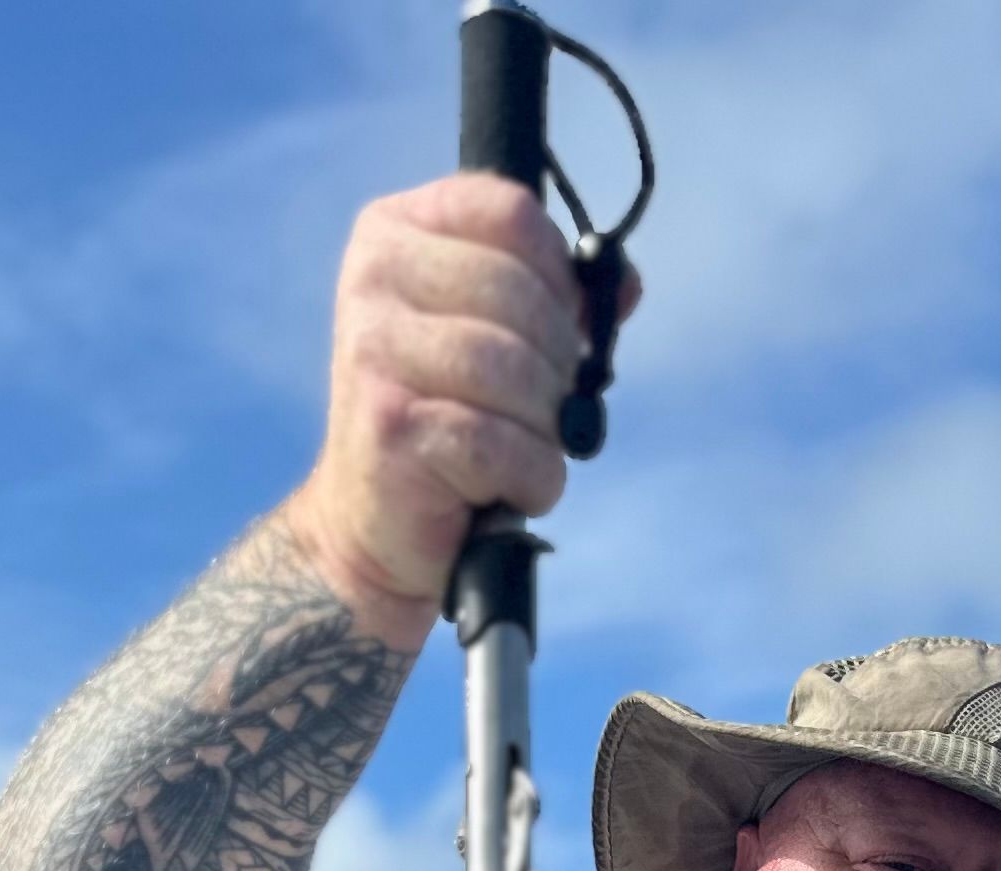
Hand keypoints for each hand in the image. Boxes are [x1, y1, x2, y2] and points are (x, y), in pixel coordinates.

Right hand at [283, 176, 624, 642]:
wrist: (379, 526)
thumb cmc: (450, 426)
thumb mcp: (501, 340)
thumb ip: (559, 299)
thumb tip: (625, 283)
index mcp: (397, 230)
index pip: (512, 213)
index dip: (561, 277)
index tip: (560, 330)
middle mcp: (375, 275)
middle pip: (522, 293)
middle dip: (558, 364)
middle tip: (543, 410)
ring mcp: (375, 348)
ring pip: (516, 369)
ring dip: (546, 428)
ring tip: (521, 453)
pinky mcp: (390, 425)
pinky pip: (502, 442)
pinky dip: (531, 477)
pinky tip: (509, 488)